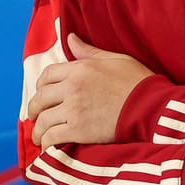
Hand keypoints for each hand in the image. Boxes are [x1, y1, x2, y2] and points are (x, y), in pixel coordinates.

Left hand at [29, 33, 152, 148]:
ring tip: (39, 137)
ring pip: (43, 120)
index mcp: (80, 68)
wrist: (150, 106)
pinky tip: (48, 147)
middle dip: (34, 109)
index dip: (41, 85)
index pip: (48, 75)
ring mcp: (73, 109)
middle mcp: (72, 87)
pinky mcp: (78, 130)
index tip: (42, 94)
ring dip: (38, 130)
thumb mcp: (115, 59)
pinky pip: (52, 137)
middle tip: (35, 117)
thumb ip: (88, 51)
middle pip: (40, 98)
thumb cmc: (137, 81)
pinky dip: (46, 144)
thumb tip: (70, 38)